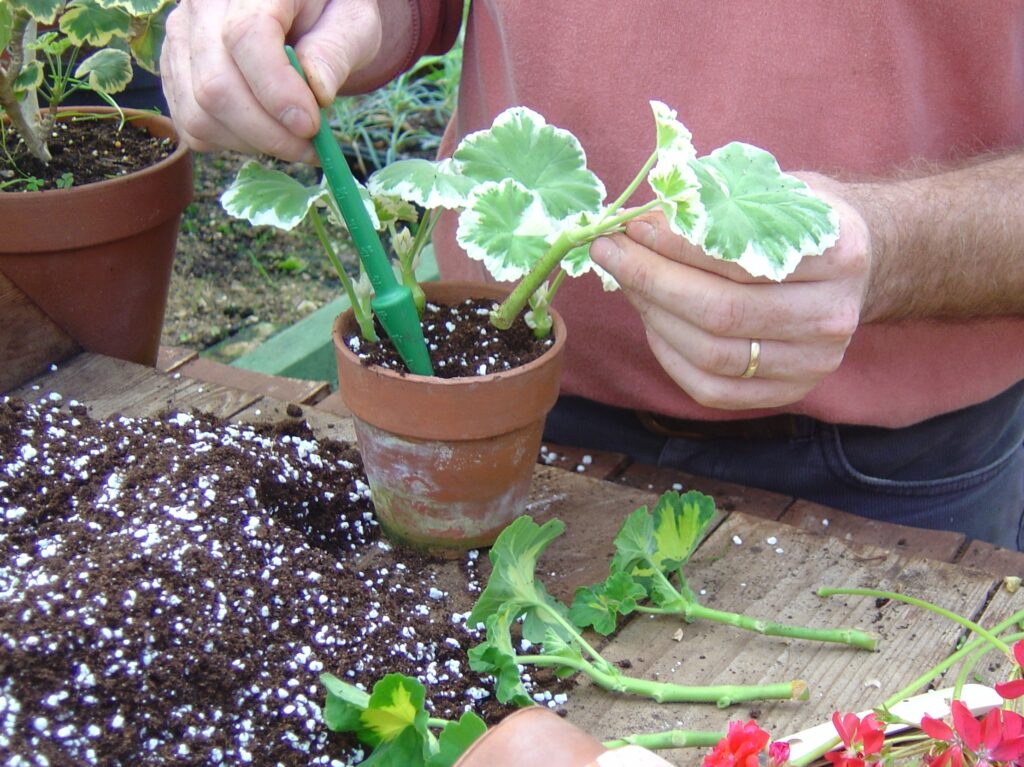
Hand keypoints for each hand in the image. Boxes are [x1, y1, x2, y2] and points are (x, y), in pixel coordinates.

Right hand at [160, 0, 383, 160]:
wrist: (303, 9)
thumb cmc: (331, 13)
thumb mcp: (351, 22)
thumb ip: (335, 51)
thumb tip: (317, 93)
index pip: (246, 37)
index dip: (277, 91)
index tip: (310, 125)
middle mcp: (201, 5)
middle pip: (215, 85)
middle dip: (268, 132)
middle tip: (311, 146)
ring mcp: (180, 39)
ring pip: (199, 113)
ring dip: (253, 143)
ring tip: (292, 139)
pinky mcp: (174, 70)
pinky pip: (192, 125)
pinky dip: (232, 143)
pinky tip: (265, 132)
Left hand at [589, 176, 871, 410]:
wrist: (861, 264)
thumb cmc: (801, 220)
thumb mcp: (775, 190)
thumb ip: (720, 200)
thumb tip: (642, 219)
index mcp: (840, 253)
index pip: (738, 258)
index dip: (674, 246)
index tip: (631, 228)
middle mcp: (833, 315)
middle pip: (721, 313)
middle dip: (651, 281)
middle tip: (611, 253)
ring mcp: (815, 362)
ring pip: (712, 355)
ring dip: (654, 316)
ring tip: (627, 282)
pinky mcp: (790, 391)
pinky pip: (712, 388)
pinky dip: (670, 356)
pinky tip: (652, 320)